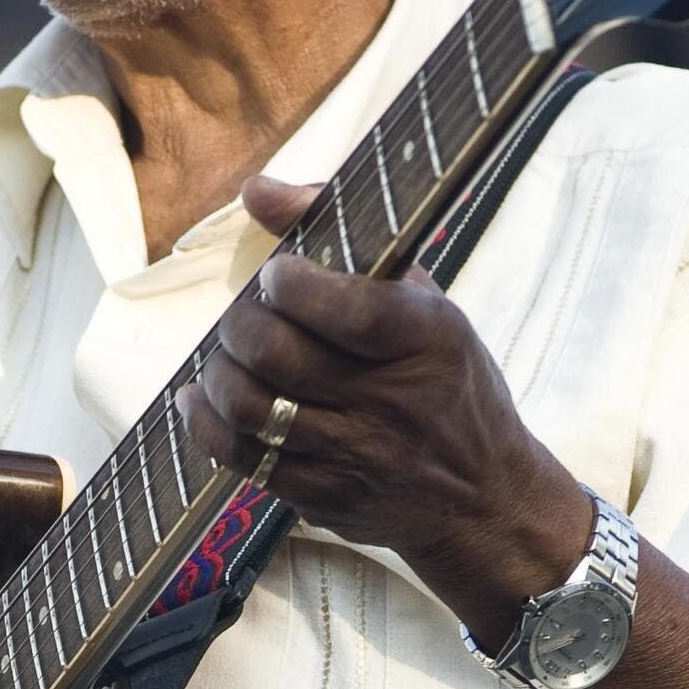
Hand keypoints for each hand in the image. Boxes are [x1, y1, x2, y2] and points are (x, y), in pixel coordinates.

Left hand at [177, 176, 591, 644]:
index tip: (279, 276)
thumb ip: (340, 230)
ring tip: (227, 357)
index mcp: (426, 337)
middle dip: (240, 325)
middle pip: (277, 354)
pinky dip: (207, 423)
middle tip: (246, 318)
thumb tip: (257, 190)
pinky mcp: (326, 498)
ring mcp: (358, 455)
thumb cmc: (447, 377)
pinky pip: (245, 459)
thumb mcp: (422, 298)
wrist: (485, 495)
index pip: (341, 306)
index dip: (287, 283)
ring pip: (250, 407)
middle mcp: (393, 398)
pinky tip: (202, 400)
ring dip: (217, 373)